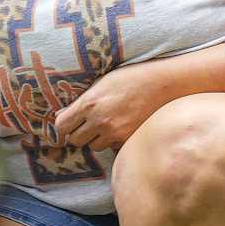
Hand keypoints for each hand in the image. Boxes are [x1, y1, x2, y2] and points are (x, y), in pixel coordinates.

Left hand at [52, 60, 180, 151]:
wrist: (163, 84)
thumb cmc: (131, 78)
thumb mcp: (101, 82)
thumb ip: (82, 100)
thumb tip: (61, 114)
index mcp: (89, 103)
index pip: (62, 125)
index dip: (63, 125)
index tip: (68, 122)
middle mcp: (100, 120)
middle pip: (75, 140)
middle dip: (78, 133)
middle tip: (86, 124)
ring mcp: (115, 132)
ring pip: (93, 146)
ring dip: (95, 139)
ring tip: (106, 125)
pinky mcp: (128, 139)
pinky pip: (112, 148)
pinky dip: (112, 141)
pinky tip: (120, 128)